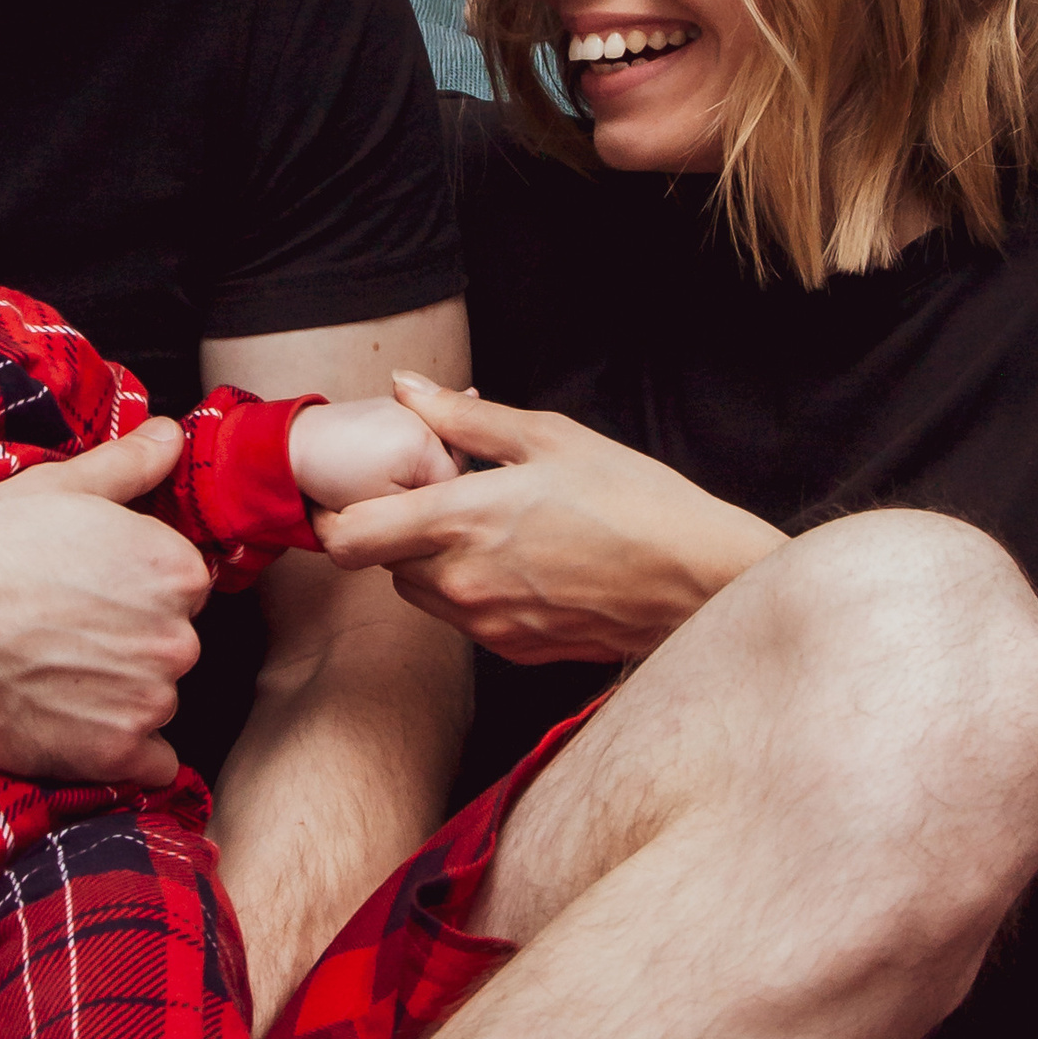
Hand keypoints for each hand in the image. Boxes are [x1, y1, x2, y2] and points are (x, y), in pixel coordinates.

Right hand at [0, 419, 209, 786]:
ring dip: (119, 691)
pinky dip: (122, 750)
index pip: (181, 581)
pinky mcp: (116, 753)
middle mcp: (177, 636)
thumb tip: (171, 435)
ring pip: (154, 696)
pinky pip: (149, 763)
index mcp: (174, 567)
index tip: (90, 586)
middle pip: (170, 640)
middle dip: (130, 637)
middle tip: (61, 626)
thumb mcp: (57, 487)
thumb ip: (129, 464)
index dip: (134, 583)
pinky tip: (74, 723)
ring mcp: (149, 700)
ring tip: (51, 670)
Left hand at [316, 374, 782, 664]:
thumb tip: (406, 388)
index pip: (349, 538)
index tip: (360, 490)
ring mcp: (488, 625)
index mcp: (463, 521)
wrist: (697, 581)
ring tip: (485, 525)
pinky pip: (464, 620)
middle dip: (396, 530)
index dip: (340, 514)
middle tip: (440, 495)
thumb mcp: (549, 436)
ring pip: (420, 594)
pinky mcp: (515, 650)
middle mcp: (463, 582)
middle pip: (382, 565)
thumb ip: (463, 418)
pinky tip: (518, 559)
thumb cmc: (633, 498)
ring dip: (430, 561)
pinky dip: (471, 590)